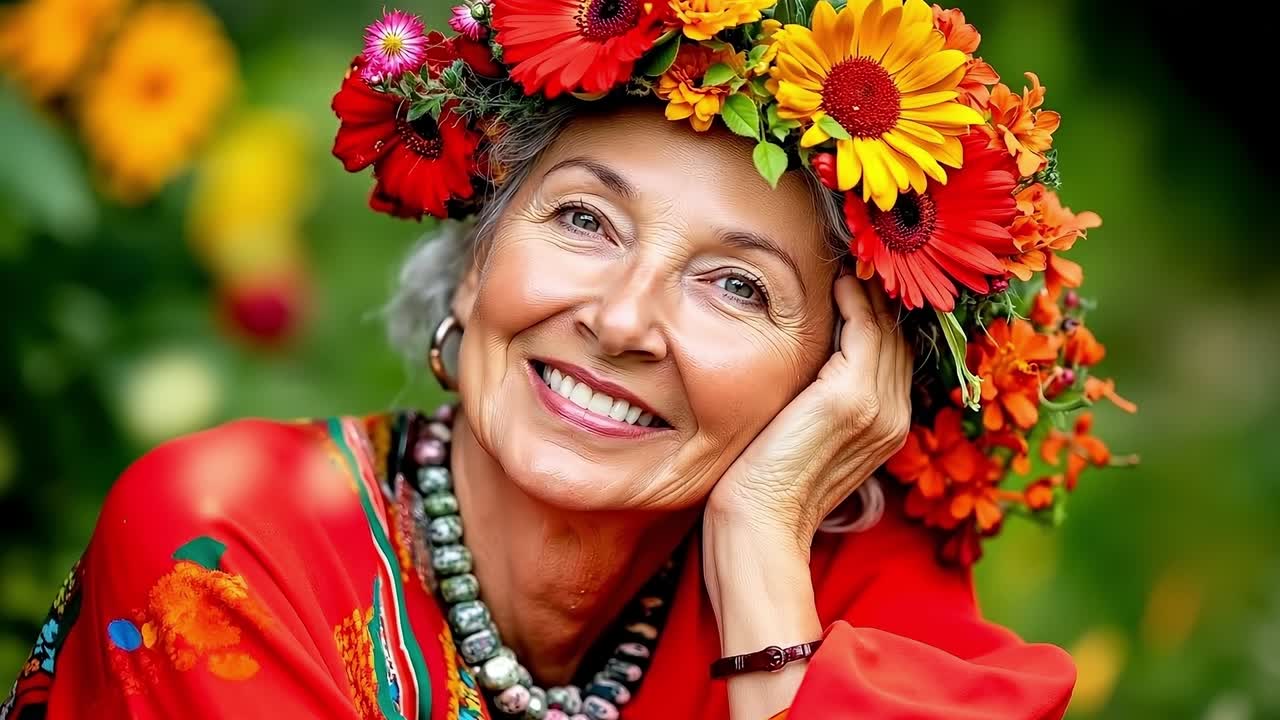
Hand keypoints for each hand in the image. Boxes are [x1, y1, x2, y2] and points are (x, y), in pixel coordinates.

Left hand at [705, 273, 913, 554]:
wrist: (761, 520)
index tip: (862, 280)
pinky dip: (856, 300)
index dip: (881, 316)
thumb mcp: (809, 436)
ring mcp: (879, 407)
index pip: (895, 356)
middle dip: (882, 295)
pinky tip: (840, 280)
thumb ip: (825, 402)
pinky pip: (865, 330)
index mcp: (889, 427)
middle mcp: (894, 416)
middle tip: (862, 256)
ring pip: (886, 329)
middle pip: (897, 337)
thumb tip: (815, 364)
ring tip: (852, 260)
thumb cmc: (770, 483)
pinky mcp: (852, 397)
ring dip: (871, 290)